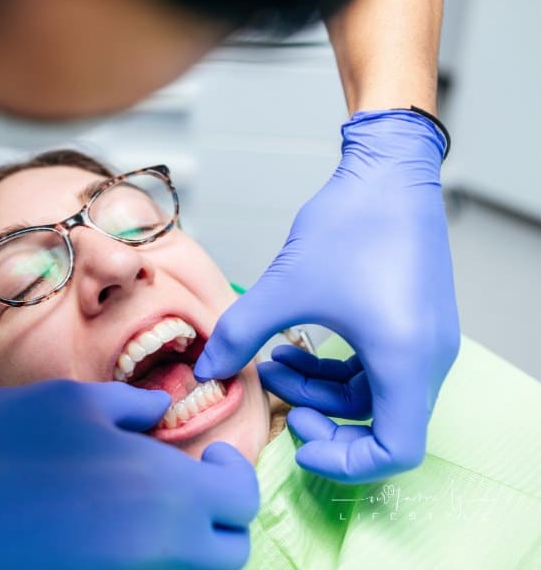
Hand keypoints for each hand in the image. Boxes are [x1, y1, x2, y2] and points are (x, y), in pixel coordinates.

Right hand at [0, 380, 258, 567]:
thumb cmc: (0, 440)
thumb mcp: (75, 402)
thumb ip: (134, 409)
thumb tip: (163, 413)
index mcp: (162, 490)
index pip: (240, 500)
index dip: (233, 474)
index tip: (209, 456)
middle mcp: (156, 546)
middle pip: (229, 552)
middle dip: (220, 518)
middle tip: (188, 485)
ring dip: (187, 540)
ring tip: (148, 503)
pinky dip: (148, 555)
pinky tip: (112, 524)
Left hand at [194, 109, 458, 483]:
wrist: (388, 171)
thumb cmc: (353, 224)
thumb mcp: (285, 287)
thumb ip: (240, 334)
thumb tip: (206, 369)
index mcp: (408, 361)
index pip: (395, 451)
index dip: (346, 462)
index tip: (298, 439)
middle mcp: (427, 360)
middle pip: (380, 426)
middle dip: (321, 419)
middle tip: (276, 399)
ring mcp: (423, 342)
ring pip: (372, 395)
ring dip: (319, 389)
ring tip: (267, 362)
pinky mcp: (411, 324)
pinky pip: (375, 367)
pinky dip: (334, 368)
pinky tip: (291, 346)